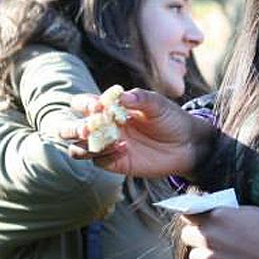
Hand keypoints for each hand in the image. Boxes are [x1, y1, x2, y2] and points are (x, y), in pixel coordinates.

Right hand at [59, 88, 214, 177]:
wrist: (188, 144)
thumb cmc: (171, 119)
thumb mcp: (158, 105)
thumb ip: (140, 98)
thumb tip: (121, 96)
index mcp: (109, 109)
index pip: (82, 104)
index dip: (84, 104)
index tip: (98, 106)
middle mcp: (103, 127)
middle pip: (70, 128)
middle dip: (73, 128)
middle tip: (89, 129)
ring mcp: (107, 146)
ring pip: (78, 148)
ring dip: (84, 144)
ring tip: (105, 140)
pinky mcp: (116, 163)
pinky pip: (98, 161)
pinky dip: (106, 155)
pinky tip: (125, 149)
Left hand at [180, 206, 258, 258]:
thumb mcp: (251, 212)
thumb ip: (226, 212)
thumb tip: (211, 212)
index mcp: (218, 216)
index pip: (188, 212)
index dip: (195, 214)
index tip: (200, 216)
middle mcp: (209, 237)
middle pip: (187, 234)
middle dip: (198, 233)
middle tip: (214, 234)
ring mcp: (210, 258)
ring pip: (195, 254)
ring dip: (204, 252)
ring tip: (223, 251)